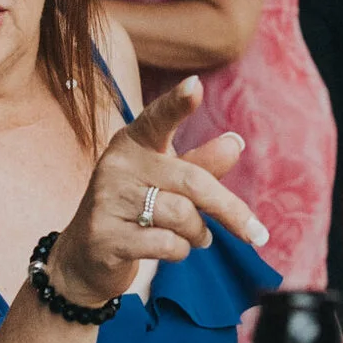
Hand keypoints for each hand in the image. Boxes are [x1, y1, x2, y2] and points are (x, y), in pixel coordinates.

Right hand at [52, 77, 269, 307]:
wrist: (85, 256)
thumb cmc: (136, 210)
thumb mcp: (168, 182)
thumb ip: (200, 165)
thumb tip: (235, 143)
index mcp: (134, 142)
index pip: (158, 119)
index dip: (177, 104)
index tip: (195, 86)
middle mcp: (117, 165)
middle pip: (192, 180)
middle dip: (230, 210)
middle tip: (257, 234)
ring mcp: (108, 200)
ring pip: (182, 216)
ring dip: (199, 233)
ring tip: (196, 237)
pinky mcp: (106, 237)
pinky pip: (166, 244)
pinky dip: (181, 251)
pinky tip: (173, 249)